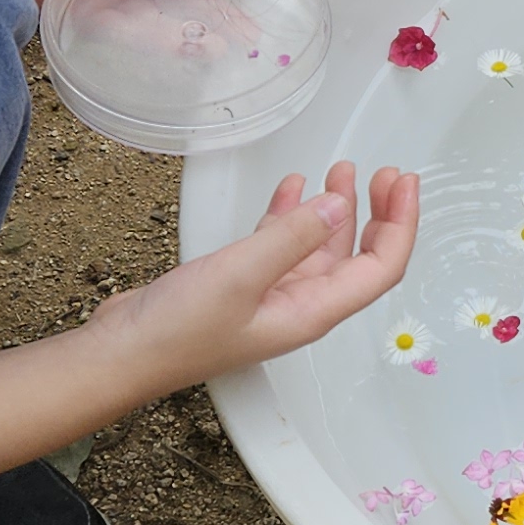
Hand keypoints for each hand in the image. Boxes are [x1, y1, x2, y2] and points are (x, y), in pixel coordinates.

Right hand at [91, 162, 418, 386]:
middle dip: (379, 213)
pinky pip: (281, 244)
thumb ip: (293, 238)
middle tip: (387, 174)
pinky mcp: (241, 283)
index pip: (379, 267)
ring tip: (345, 171)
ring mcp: (271, 294)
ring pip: (319, 245)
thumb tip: (339, 207)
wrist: (119, 353)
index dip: (400, 224)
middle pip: (358, 255)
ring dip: (336, 208)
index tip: (404, 183)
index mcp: (312, 312)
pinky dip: (292, 214)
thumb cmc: (176, 331)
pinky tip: (294, 188)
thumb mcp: (241, 274)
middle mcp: (300, 305)